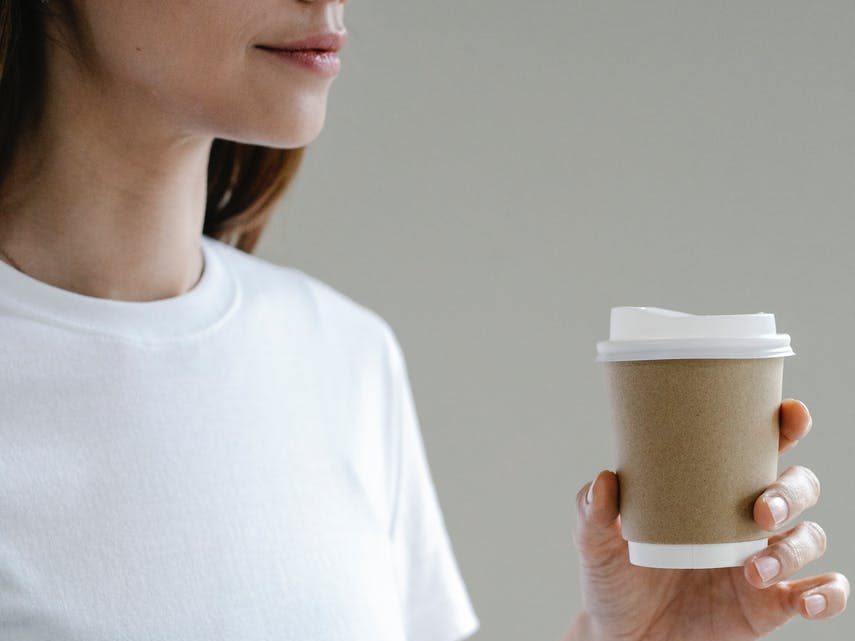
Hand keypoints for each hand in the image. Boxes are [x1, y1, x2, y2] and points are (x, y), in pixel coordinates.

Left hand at [570, 399, 848, 640]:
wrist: (622, 636)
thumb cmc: (615, 577)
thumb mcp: (595, 541)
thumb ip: (594, 511)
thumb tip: (605, 481)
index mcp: (708, 490)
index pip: (754, 448)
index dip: (782, 427)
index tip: (789, 414)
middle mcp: (743, 520)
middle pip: (796, 487)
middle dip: (791, 491)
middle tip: (760, 509)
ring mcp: (761, 561)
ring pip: (809, 536)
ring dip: (795, 547)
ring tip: (756, 568)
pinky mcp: (769, 605)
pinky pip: (821, 593)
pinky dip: (828, 594)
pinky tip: (805, 599)